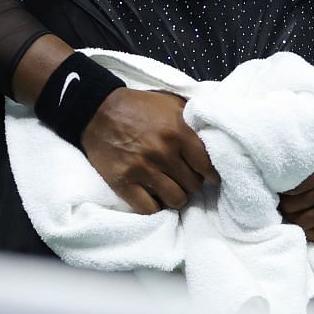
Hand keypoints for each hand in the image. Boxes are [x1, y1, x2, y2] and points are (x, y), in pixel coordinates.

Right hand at [80, 89, 218, 213]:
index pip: (207, 165)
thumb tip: (215, 137)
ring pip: (176, 200)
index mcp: (178, 131)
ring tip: (172, 189)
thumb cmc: (140, 106)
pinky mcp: (124, 183)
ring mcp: (143, 169)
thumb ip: (193, 121)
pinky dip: (156, 207)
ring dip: (177, 196)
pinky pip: (150, 209)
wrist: (99, 110)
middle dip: (192, 183)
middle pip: (193, 185)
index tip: (210, 177)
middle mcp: (163, 152)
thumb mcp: (172, 103)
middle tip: (186, 178)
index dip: (211, 173)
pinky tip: (155, 197)